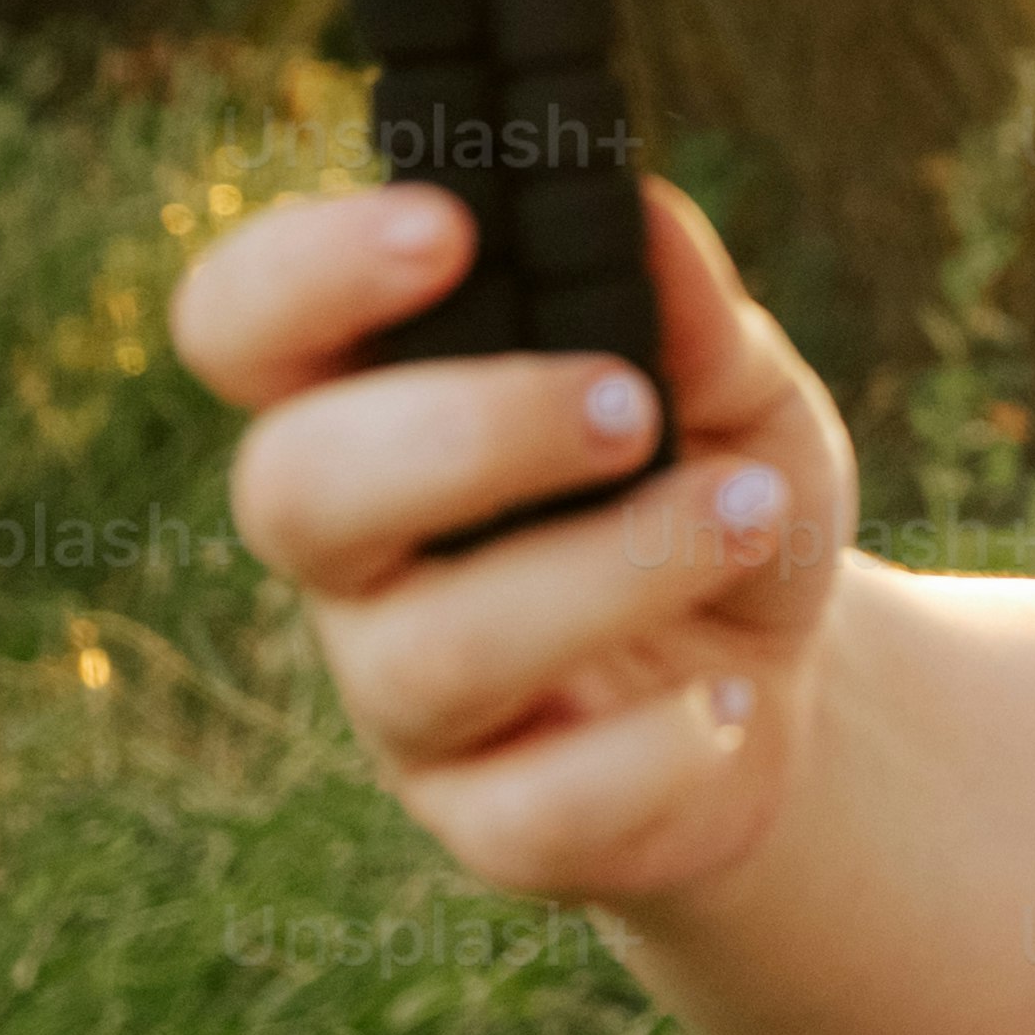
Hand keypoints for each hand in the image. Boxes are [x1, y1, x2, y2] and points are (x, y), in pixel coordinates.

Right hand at [175, 175, 847, 914]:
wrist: (791, 686)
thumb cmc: (717, 490)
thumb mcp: (741, 389)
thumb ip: (692, 311)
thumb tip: (640, 209)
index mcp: (376, 401)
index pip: (243, 326)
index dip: (304, 274)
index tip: (449, 227)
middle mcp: (355, 554)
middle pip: (290, 491)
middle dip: (466, 433)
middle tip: (626, 407)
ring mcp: (403, 702)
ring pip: (429, 656)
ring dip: (607, 574)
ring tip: (750, 514)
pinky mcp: (486, 825)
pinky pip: (533, 810)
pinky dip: (657, 747)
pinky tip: (739, 697)